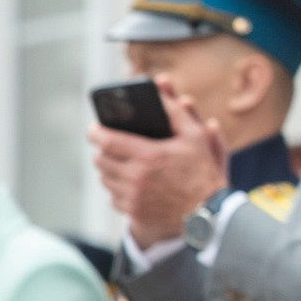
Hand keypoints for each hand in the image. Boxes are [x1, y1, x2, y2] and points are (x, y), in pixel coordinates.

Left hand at [88, 76, 230, 247]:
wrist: (206, 210)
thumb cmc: (202, 171)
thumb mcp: (195, 136)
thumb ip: (175, 112)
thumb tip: (158, 90)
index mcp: (149, 156)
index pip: (107, 141)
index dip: (96, 132)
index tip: (93, 128)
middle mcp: (136, 177)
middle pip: (101, 159)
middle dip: (103, 150)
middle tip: (110, 145)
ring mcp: (133, 196)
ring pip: (104, 177)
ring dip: (109, 168)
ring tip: (121, 162)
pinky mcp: (132, 210)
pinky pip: (112, 195)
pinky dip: (117, 187)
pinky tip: (131, 182)